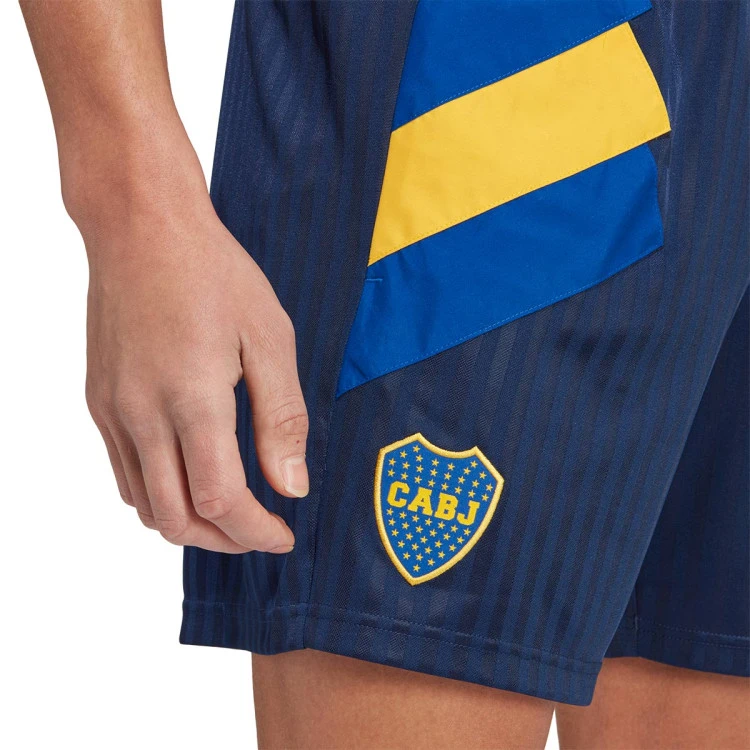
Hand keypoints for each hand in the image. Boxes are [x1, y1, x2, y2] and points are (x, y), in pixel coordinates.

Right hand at [83, 198, 307, 553]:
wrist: (141, 228)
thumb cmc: (212, 273)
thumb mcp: (270, 338)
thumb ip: (282, 419)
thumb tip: (292, 485)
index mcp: (192, 399)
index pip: (221, 501)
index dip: (255, 532)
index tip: (284, 535)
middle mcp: (142, 415)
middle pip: (178, 518)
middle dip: (226, 540)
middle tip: (261, 532)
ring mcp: (112, 411)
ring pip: (145, 505)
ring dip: (191, 524)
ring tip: (232, 513)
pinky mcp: (99, 402)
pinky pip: (125, 474)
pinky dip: (160, 496)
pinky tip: (191, 478)